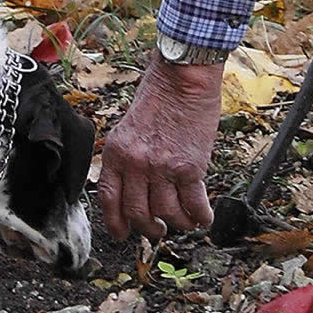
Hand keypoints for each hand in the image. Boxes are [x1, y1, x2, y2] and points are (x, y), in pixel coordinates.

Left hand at [96, 54, 221, 238]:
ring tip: (183, 222)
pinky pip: (194, 205)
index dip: (116, 223)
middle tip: (158, 230)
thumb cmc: (159, 96)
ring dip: (177, 224)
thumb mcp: (129, 127)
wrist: (183, 78)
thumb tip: (134, 187)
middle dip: (149, 228)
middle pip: (138, 213)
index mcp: (117, 153)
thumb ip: (128, 157)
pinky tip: (203, 217)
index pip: (109, 199)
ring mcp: (163, 167)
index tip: (123, 234)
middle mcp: (136, 164)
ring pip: (167, 214)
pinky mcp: (190, 167)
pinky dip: (200, 217)